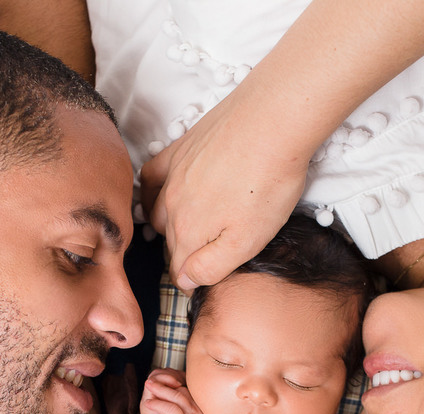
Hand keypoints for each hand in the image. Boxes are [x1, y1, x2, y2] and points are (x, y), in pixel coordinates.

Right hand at [140, 89, 309, 292]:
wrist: (271, 122)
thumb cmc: (267, 183)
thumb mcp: (247, 242)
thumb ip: (210, 267)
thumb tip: (184, 281)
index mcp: (189, 232)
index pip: (180, 269)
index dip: (192, 280)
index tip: (205, 282)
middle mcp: (172, 206)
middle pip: (171, 242)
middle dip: (184, 255)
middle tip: (206, 258)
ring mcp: (173, 176)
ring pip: (158, 212)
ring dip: (169, 227)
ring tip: (188, 233)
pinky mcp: (180, 149)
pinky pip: (152, 176)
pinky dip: (151, 191)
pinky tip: (159, 195)